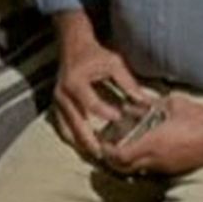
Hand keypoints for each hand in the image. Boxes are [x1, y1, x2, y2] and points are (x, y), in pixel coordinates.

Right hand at [51, 13, 148, 158]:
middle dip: (90, 141)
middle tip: (104, 155)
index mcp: (76, 82)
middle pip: (76, 123)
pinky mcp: (56, 106)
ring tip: (96, 155)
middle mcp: (63, 94)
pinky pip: (62, 127)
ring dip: (81, 144)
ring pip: (67, 130)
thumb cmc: (94, 54)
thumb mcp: (113, 64)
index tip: (119, 119)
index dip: (105, 113)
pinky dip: (73, 138)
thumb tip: (146, 102)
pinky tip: (85, 147)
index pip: (91, 104)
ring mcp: (57, 101)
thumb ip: (128, 83)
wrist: (73, 46)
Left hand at [100, 94, 202, 176]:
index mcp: (153, 144)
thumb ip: (150, 104)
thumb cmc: (198, 117)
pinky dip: (143, 161)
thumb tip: (133, 102)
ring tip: (125, 146)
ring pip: (139, 169)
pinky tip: (146, 147)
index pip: (121, 157)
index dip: (108, 152)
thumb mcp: (171, 104)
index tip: (102, 143)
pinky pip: (152, 168)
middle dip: (113, 160)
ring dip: (129, 161)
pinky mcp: (176, 169)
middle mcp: (157, 160)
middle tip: (108, 148)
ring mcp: (166, 167)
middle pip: (125, 168)